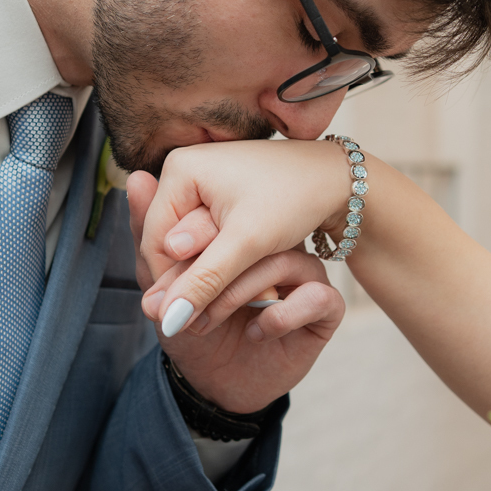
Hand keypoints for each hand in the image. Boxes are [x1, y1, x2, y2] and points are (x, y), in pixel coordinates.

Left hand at [127, 167, 345, 414]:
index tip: (158, 283)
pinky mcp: (325, 308)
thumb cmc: (191, 330)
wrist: (215, 385)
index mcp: (242, 233)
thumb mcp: (161, 285)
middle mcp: (277, 247)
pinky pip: (316, 296)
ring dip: (237, 294)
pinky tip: (257, 331)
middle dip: (207, 275)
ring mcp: (304, 275)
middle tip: (176, 307)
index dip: (188, 245)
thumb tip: (137, 179)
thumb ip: (149, 236)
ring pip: (283, 262)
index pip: (221, 218)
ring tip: (207, 322)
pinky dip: (281, 315)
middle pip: (253, 238)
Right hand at [130, 138, 355, 338]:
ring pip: (186, 241)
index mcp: (179, 169)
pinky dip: (215, 259)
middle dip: (186, 280)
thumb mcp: (247, 244)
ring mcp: (198, 178)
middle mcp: (182, 168)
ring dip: (201, 274)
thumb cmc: (293, 200)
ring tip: (219, 307)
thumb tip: (165, 319)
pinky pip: (203, 235)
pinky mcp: (215, 191)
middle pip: (167, 240)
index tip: (184, 320)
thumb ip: (204, 281)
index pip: (155, 241)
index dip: (170, 284)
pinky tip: (231, 280)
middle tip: (201, 323)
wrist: (334, 179)